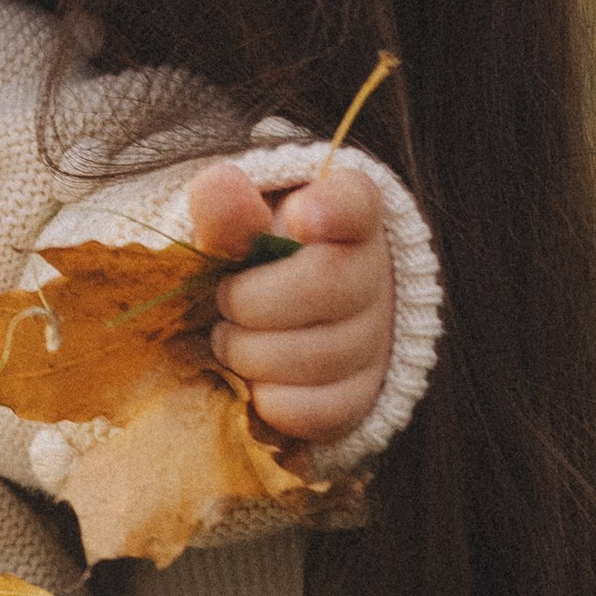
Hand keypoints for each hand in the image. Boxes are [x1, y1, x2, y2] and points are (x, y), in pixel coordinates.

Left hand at [187, 158, 393, 446]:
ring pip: (318, 355)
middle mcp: (376, 271)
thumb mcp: (238, 226)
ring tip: (230, 338)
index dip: (331, 210)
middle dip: (250, 301)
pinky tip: (254, 380)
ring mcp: (377, 337)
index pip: (355, 203)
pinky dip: (271, 400)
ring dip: (251, 353)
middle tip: (223, 301)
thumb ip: (225, 210)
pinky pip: (318, 408)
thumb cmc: (255, 260)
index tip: (300, 215)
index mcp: (348, 211)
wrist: (279, 320)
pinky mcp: (364, 394)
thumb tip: (217, 186)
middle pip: (325, 285)